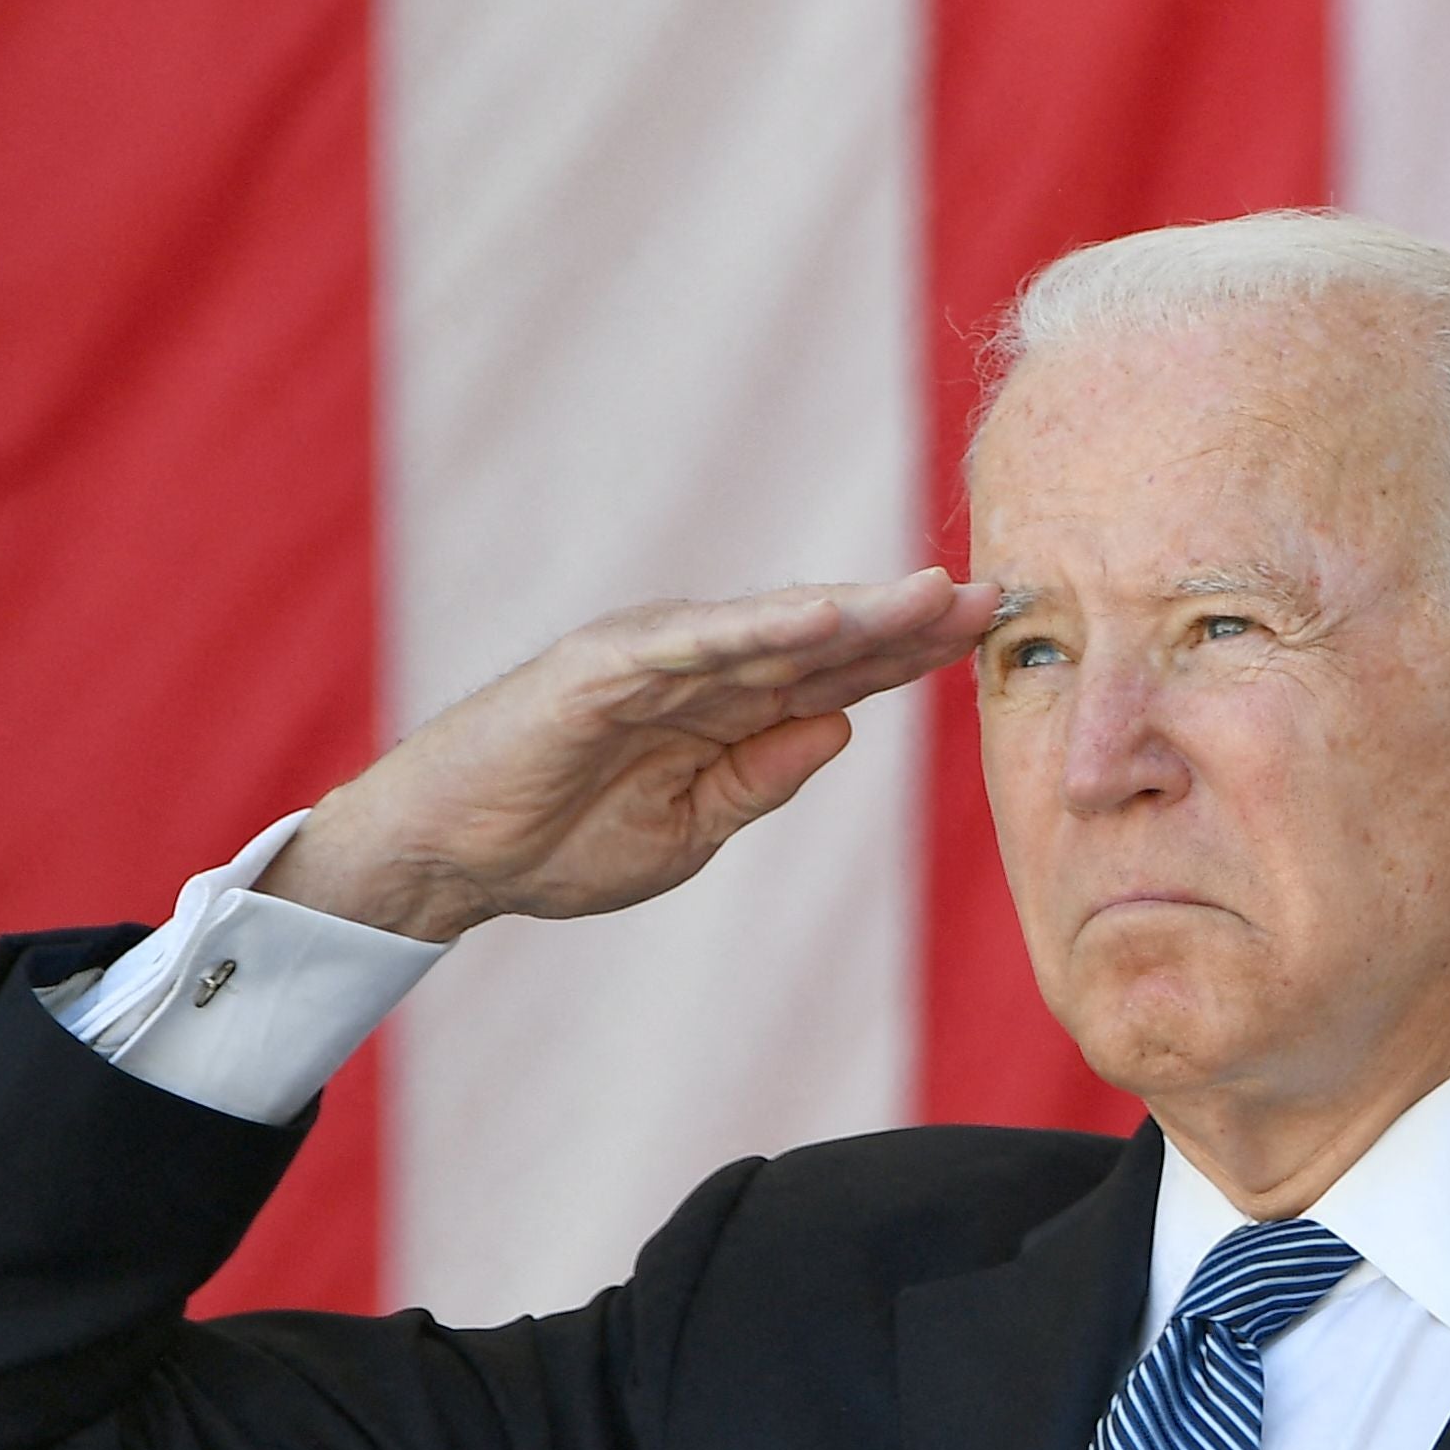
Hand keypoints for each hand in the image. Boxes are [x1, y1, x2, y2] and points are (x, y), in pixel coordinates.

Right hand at [256, 573, 999, 943]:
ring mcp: (657, 658)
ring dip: (856, 611)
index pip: (842, 675)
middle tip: (997, 594)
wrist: (452, 856)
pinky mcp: (605, 665)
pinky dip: (759, 627)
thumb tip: (841, 729)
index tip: (991, 636)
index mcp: (729, 709)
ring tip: (932, 595)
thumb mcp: (692, 827)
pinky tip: (824, 617)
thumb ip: (763, 775)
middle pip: (826, 639)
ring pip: (774, 629)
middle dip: (909, 620)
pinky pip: (696, 643)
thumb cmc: (563, 841)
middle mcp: (703, 668)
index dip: (914, 656)